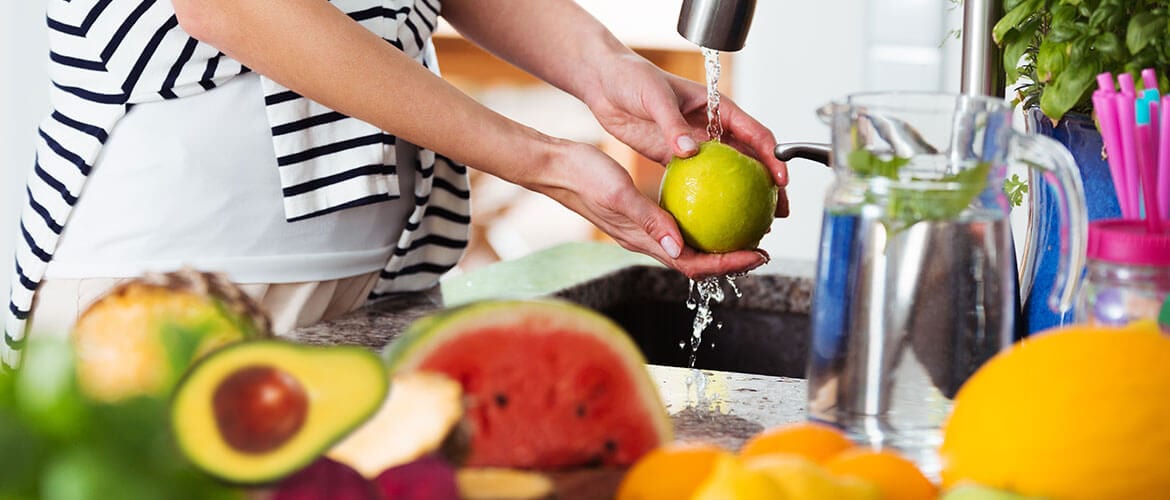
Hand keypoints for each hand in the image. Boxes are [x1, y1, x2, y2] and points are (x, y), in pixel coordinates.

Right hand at [534, 142, 769, 278]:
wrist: (557, 167)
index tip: (757, 255)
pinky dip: (702, 220)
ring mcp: (645, 230)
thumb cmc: (584, 177)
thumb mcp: (619, 194)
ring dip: (720, 243)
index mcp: (643, 241)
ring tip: (746, 229)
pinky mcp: (642, 215)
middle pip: (697, 261)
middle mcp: (647, 240)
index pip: (693, 264)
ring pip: (690, 245)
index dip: (728, 264)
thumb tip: (679, 248)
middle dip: (731, 259)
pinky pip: (679, 224)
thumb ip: (649, 220)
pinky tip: (716, 202)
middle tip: (761, 247)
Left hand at [581, 54, 789, 217]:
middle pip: (750, 160)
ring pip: (727, 174)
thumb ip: (672, 124)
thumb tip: (689, 151)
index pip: (755, 134)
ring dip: (742, 198)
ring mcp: (694, 143)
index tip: (781, 181)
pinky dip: (708, 199)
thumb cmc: (633, 79)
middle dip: (768, 186)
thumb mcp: (655, 98)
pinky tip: (712, 221)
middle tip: (778, 213)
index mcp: (716, 107)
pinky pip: (697, 181)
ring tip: (755, 225)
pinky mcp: (674, 156)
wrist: (605, 83)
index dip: (773, 157)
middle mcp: (710, 126)